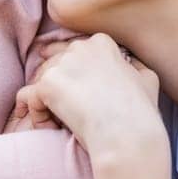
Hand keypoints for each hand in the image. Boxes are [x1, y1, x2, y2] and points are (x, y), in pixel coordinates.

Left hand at [13, 34, 161, 157]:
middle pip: (55, 65)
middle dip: (57, 88)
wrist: (128, 136)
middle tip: (68, 113)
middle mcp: (80, 47)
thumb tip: (127, 63)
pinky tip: (50, 128)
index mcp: (102, 42)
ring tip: (59, 125)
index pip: (74, 54)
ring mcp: (62, 64)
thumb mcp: (147, 79)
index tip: (78, 97)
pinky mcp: (47, 84)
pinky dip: (37, 115)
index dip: (73, 77)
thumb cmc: (140, 113)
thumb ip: (132, 65)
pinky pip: (30, 98)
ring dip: (46, 102)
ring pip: (41, 81)